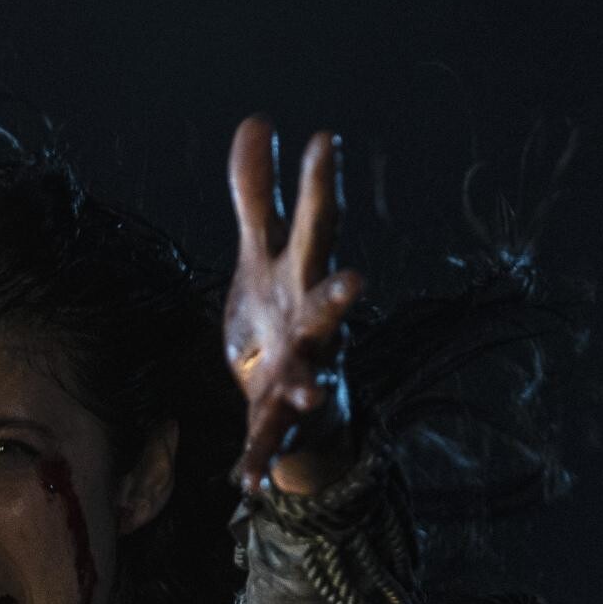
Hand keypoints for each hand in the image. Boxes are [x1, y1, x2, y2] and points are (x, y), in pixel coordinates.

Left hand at [223, 118, 364, 495]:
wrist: (297, 402)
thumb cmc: (281, 316)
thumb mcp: (261, 255)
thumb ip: (257, 195)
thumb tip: (258, 120)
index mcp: (304, 280)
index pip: (315, 226)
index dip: (320, 185)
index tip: (325, 138)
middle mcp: (313, 327)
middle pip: (328, 306)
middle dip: (340, 296)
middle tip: (357, 281)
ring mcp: (301, 375)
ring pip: (308, 378)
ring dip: (307, 384)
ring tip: (308, 389)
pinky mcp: (277, 421)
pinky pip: (267, 442)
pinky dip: (257, 462)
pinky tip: (244, 483)